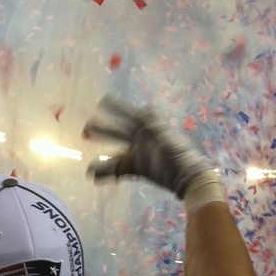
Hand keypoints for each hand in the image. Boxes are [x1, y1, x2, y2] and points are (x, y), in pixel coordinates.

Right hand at [83, 95, 214, 198]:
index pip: (126, 114)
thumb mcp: (167, 137)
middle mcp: (140, 140)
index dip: (115, 107)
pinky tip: (94, 175)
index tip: (104, 99)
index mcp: (146, 128)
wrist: (188, 175)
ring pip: (116, 155)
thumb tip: (145, 108)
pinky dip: (107, 173)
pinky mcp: (139, 169)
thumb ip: (154, 124)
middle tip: (87, 126)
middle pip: (117, 133)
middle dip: (103, 130)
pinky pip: (120, 170)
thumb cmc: (178, 153)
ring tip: (88, 164)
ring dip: (102, 158)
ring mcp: (139, 155)